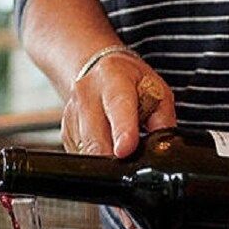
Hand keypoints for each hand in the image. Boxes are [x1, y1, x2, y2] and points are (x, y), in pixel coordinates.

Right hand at [62, 48, 176, 158]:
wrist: (98, 69)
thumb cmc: (130, 81)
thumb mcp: (157, 91)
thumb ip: (163, 120)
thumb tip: (163, 148)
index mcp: (113, 79)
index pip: (117, 107)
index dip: (122, 131)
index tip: (125, 149)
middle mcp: (86, 95)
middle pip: (95, 138)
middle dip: (114, 158)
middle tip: (131, 159)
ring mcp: (72, 114)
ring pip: (86, 152)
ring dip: (106, 157)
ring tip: (119, 142)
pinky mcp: (65, 132)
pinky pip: (81, 154)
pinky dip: (97, 156)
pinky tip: (107, 142)